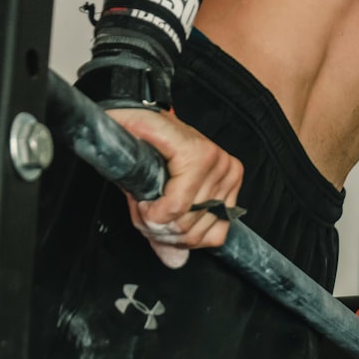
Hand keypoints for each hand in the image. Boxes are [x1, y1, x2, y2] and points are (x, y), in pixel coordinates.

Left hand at [107, 108, 243, 267]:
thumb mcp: (125, 142)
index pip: (176, 208)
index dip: (150, 217)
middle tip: (144, 212)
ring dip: (172, 235)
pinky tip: (178, 225)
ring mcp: (228, 179)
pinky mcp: (233, 191)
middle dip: (158, 227)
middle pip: (186, 224)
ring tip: (158, 218)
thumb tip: (138, 212)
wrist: (153, 120)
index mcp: (198, 153)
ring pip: (199, 234)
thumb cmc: (139, 130)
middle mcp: (219, 165)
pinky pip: (218, 234)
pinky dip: (195, 238)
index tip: (139, 205)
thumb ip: (131, 181)